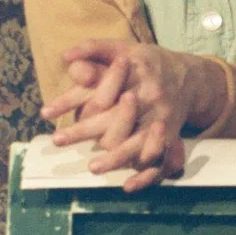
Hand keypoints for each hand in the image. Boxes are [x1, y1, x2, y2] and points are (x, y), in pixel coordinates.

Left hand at [40, 40, 220, 191]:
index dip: (71, 100)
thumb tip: (65, 56)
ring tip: (93, 167)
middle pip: (116, 118)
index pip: (101, 89)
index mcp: (137, 74)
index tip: (46, 112)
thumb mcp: (124, 48)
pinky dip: (146, 175)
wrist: (189, 77)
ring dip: (116, 157)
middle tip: (58, 139)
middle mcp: (150, 97)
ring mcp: (161, 118)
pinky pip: (160, 159)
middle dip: (86, 130)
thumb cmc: (148, 63)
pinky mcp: (170, 136)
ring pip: (138, 142)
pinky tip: (128, 186)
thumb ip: (94, 48)